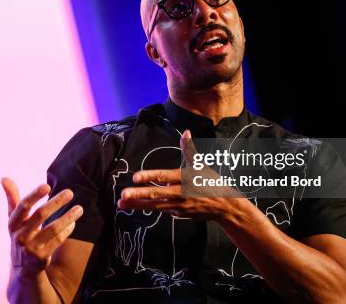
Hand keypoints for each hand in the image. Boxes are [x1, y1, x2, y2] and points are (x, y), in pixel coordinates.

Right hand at [1, 178, 82, 277]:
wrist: (22, 267)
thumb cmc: (20, 234)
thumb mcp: (14, 218)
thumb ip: (11, 198)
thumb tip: (4, 178)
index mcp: (13, 223)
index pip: (23, 206)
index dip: (34, 196)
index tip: (47, 186)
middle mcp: (20, 235)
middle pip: (40, 215)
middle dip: (56, 202)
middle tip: (70, 192)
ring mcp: (31, 247)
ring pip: (53, 229)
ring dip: (68, 217)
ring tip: (79, 208)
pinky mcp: (41, 257)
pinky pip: (58, 240)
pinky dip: (67, 230)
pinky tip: (73, 223)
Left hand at [117, 130, 246, 221]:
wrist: (225, 207)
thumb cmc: (212, 183)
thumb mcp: (201, 165)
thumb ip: (189, 149)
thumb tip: (186, 132)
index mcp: (185, 179)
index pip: (164, 176)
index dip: (149, 176)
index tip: (135, 177)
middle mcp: (180, 193)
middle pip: (156, 194)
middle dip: (138, 195)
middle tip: (122, 195)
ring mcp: (178, 206)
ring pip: (154, 205)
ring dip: (137, 205)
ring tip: (120, 204)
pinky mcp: (178, 214)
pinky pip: (161, 210)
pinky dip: (148, 208)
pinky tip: (134, 207)